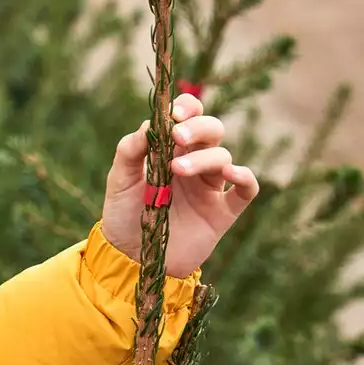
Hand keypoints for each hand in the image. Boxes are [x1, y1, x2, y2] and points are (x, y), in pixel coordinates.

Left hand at [100, 93, 260, 278]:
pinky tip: (231, 175)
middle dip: (198, 127)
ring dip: (204, 157)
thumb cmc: (123, 213)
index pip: (188, 117)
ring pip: (223, 157)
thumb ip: (130, 150)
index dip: (187, 108)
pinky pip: (246, 191)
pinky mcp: (222, 213)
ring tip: (177, 169)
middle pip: (212, 131)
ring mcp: (209, 187)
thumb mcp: (119, 178)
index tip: (174, 113)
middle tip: (178, 135)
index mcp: (169, 149)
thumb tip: (150, 124)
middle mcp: (193, 163)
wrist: (130, 256)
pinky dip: (245, 178)